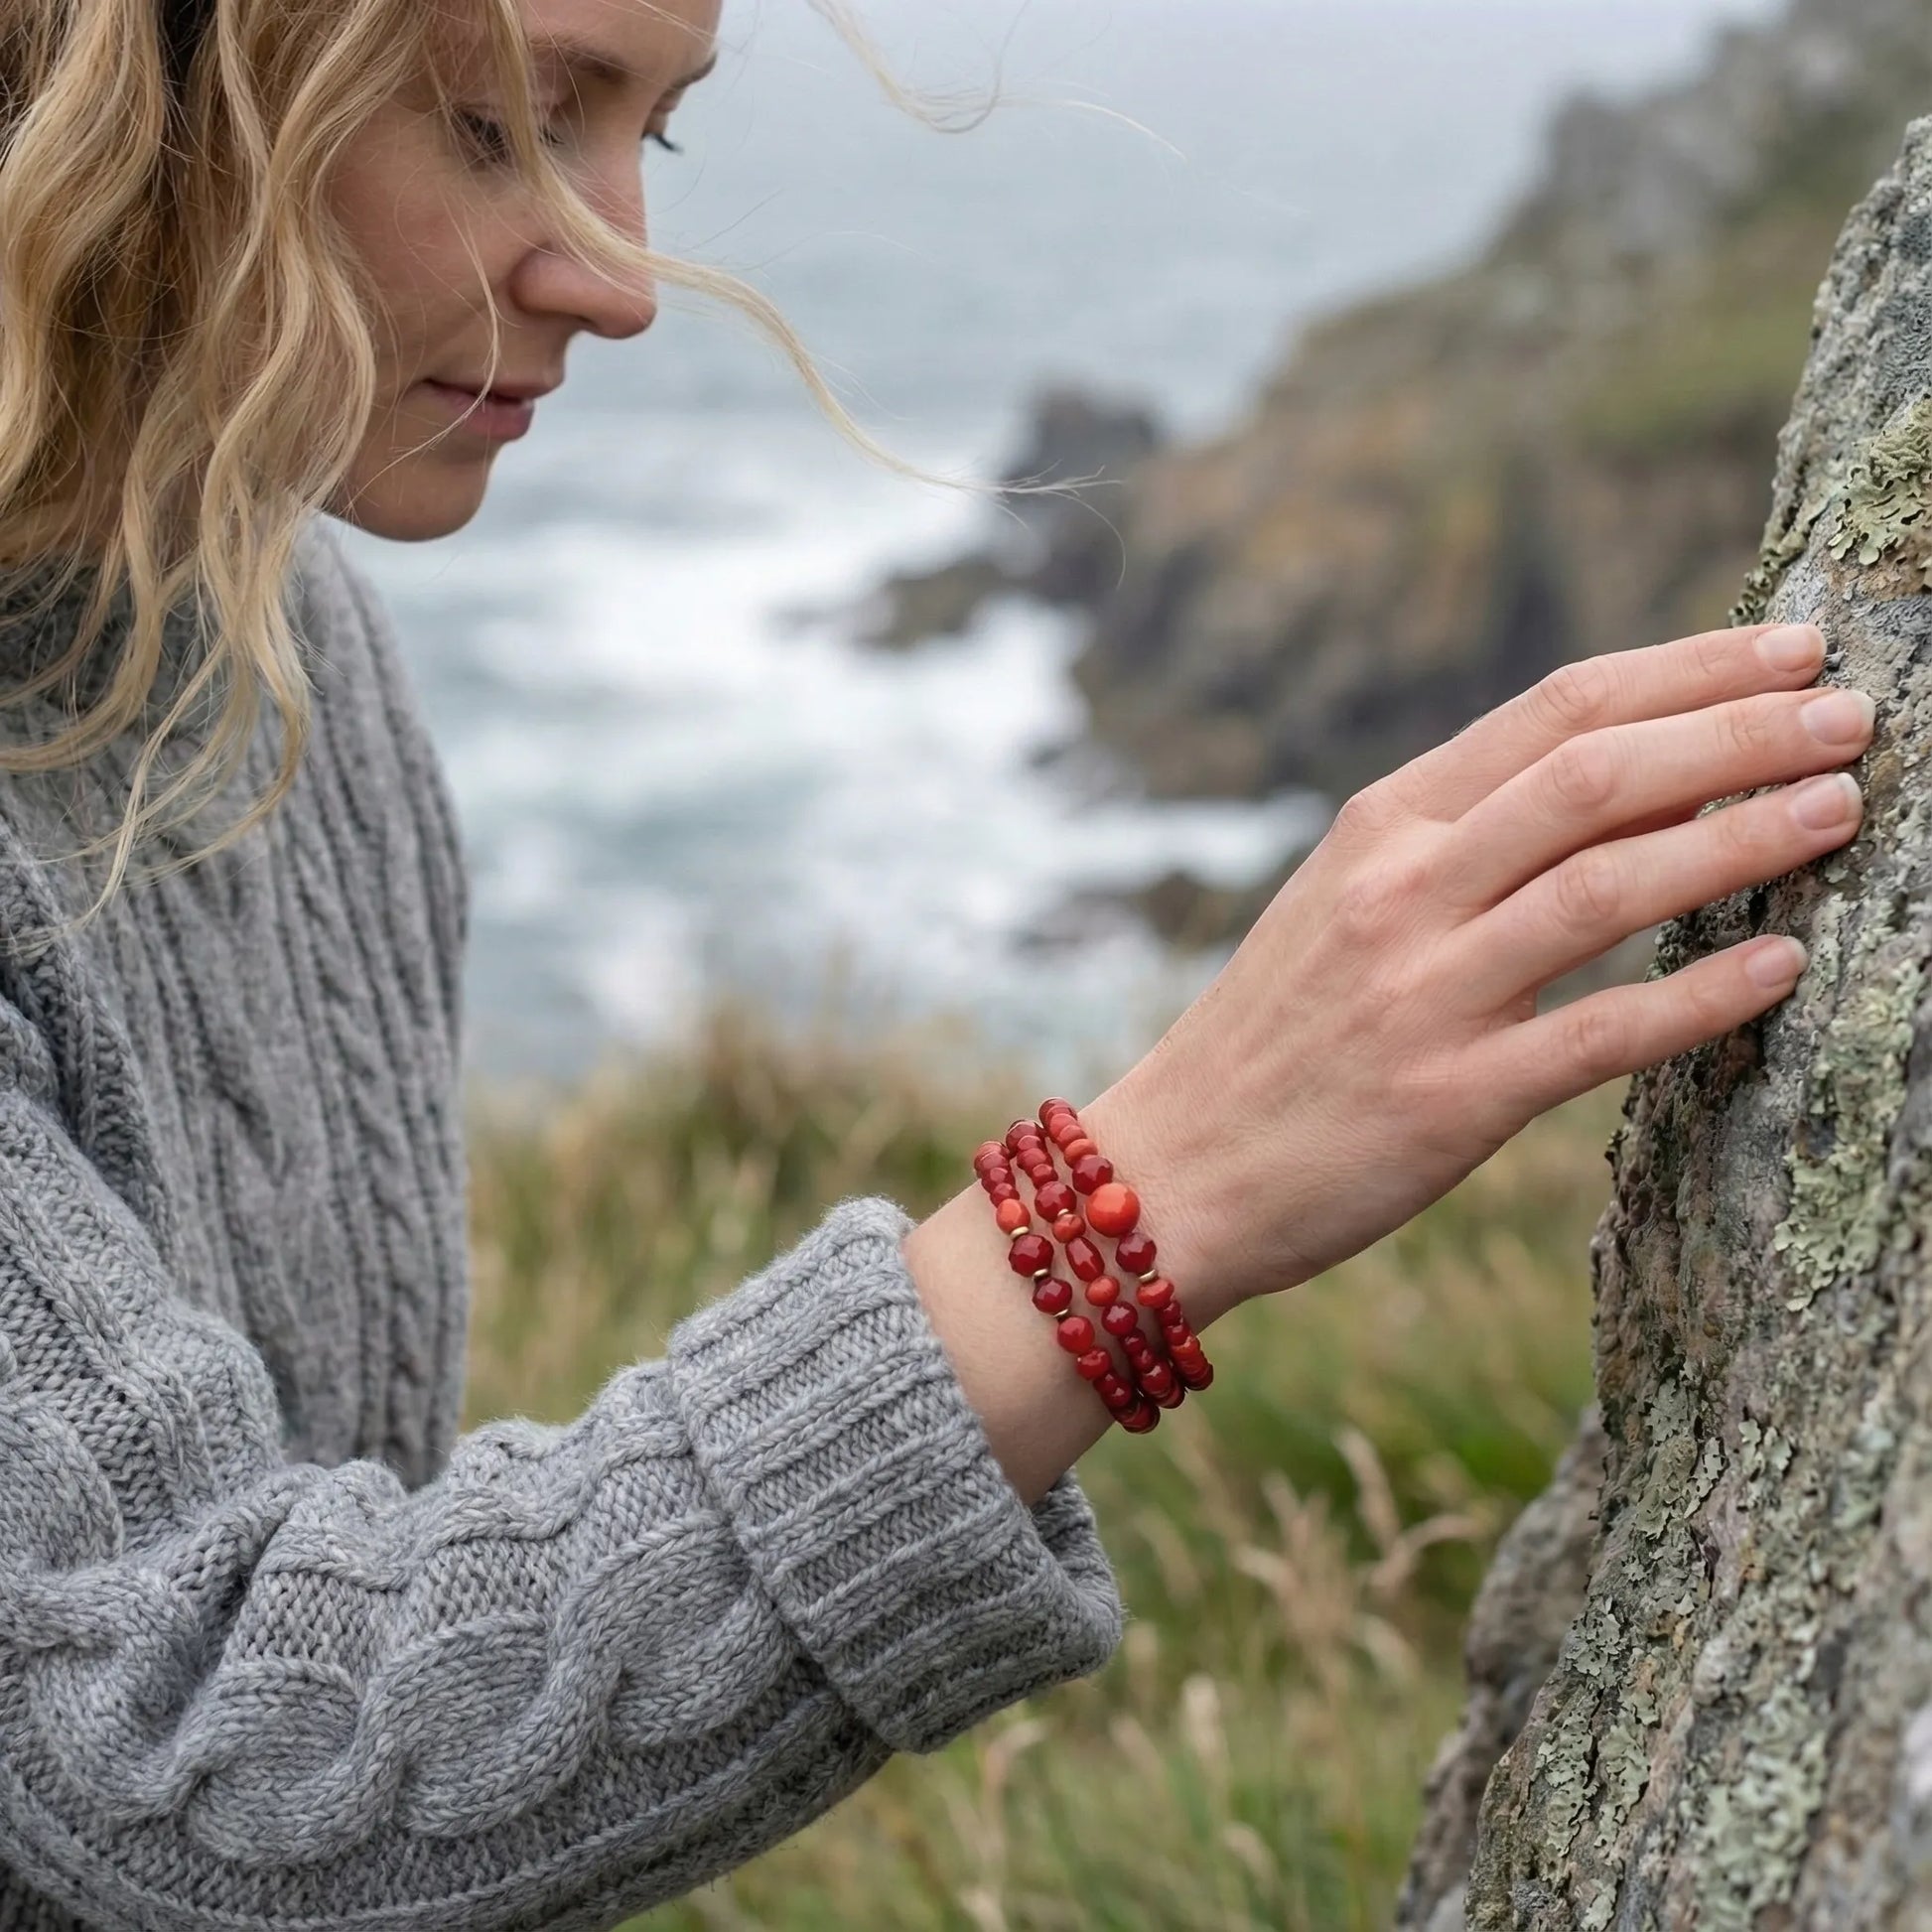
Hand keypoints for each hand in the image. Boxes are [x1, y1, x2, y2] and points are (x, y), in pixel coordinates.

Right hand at [1095, 621, 1871, 1311]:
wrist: (1172, 1169)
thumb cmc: (1276, 1034)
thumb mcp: (1347, 904)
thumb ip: (1471, 844)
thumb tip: (1648, 788)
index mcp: (1381, 827)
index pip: (1556, 710)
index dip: (1689, 670)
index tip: (1793, 648)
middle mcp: (1401, 891)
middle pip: (1596, 776)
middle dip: (1740, 733)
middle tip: (1854, 714)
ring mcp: (1422, 994)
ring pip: (1608, 886)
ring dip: (1741, 839)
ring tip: (1845, 810)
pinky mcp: (1448, 1101)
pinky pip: (1599, 1035)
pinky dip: (1700, 996)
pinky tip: (1782, 965)